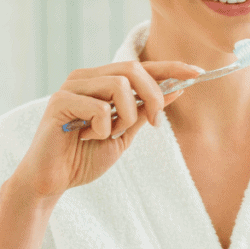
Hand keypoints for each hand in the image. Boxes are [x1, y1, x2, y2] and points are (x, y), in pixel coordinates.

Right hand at [12, 60, 202, 201]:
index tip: (198, 72)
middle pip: (134, 69)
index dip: (171, 67)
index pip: (142, 66)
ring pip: (119, 86)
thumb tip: (178, 89)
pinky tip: (87, 138)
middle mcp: (87, 77)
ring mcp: (72, 86)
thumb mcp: (124, 134)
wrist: (51, 181)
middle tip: (154, 123)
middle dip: (153, 96)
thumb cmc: (84, 158)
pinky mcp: (59, 101)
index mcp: (102, 81)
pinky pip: (100, 108)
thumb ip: (146, 111)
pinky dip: (103, 128)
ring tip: (111, 135)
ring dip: (126, 116)